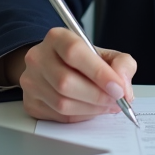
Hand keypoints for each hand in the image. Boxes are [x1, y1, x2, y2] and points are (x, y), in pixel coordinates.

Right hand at [8, 28, 137, 122]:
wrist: (56, 67)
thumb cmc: (83, 61)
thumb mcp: (105, 54)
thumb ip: (122, 64)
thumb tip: (123, 86)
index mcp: (57, 37)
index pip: (74, 52)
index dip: (99, 72)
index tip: (118, 88)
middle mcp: (38, 57)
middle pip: (66, 82)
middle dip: (98, 96)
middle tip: (118, 101)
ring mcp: (31, 81)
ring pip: (62, 103)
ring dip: (91, 109)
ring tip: (108, 105)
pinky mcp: (30, 102)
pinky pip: (58, 116)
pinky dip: (81, 116)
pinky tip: (92, 109)